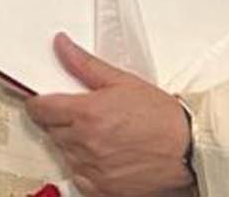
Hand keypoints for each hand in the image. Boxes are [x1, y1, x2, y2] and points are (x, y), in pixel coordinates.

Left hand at [25, 34, 192, 196]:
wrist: (190, 148)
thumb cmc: (162, 117)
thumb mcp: (122, 81)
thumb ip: (85, 64)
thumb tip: (62, 46)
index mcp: (86, 113)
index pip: (39, 109)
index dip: (39, 103)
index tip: (44, 102)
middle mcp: (86, 143)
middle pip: (50, 130)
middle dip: (60, 121)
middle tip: (82, 116)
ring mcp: (93, 167)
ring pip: (63, 153)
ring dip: (72, 143)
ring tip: (99, 135)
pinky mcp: (103, 188)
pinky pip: (77, 176)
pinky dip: (84, 167)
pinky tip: (101, 156)